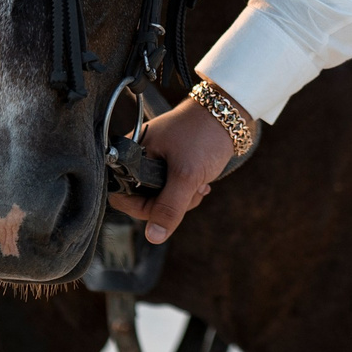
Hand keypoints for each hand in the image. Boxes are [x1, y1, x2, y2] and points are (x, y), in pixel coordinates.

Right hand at [106, 98, 234, 242]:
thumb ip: (169, 207)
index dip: (142, 208)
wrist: (230, 114)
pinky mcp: (170, 162)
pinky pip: (172, 188)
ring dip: (183, 198)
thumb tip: (153, 237)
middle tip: (191, 192)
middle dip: (170, 203)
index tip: (166, 206)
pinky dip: (187, 190)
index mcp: (132, 153)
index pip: (121, 196)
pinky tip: (202, 183)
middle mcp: (139, 157)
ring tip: (200, 184)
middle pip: (142, 199)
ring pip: (161, 196)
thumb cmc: (204, 136)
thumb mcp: (186, 175)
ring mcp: (155, 159)